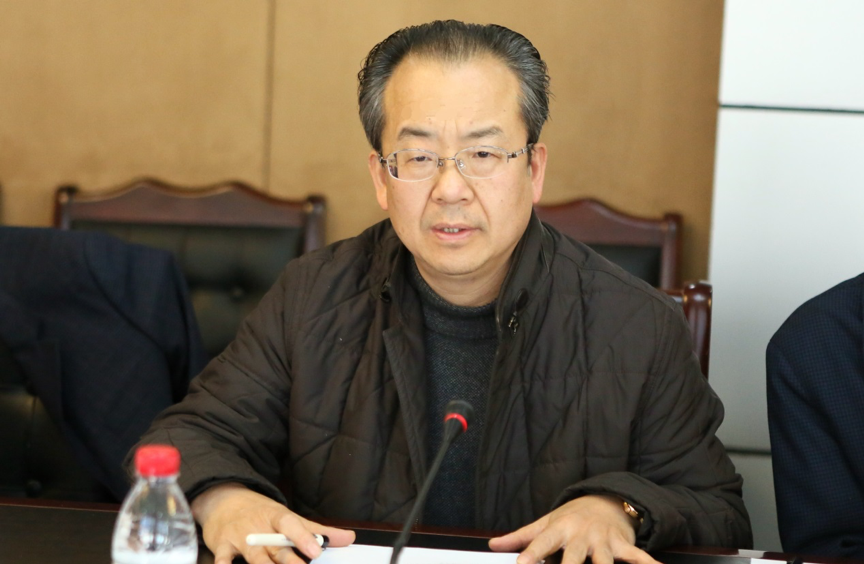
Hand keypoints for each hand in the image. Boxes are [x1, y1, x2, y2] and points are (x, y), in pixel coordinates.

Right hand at [191, 482, 354, 563]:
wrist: (223, 500)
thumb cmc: (261, 514)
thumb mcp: (289, 518)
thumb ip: (317, 532)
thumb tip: (349, 538)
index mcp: (278, 517)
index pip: (292, 525)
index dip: (303, 538)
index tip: (316, 552)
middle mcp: (260, 527)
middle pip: (276, 548)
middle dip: (288, 561)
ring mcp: (240, 537)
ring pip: (254, 556)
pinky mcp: (221, 546)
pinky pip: (222, 558)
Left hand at [488, 495, 660, 563]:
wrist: (605, 499)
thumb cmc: (570, 517)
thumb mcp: (545, 522)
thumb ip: (521, 537)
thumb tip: (493, 544)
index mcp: (558, 529)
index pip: (540, 545)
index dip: (529, 557)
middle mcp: (580, 535)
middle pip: (572, 558)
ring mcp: (603, 540)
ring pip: (604, 563)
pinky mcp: (623, 545)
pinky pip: (637, 557)